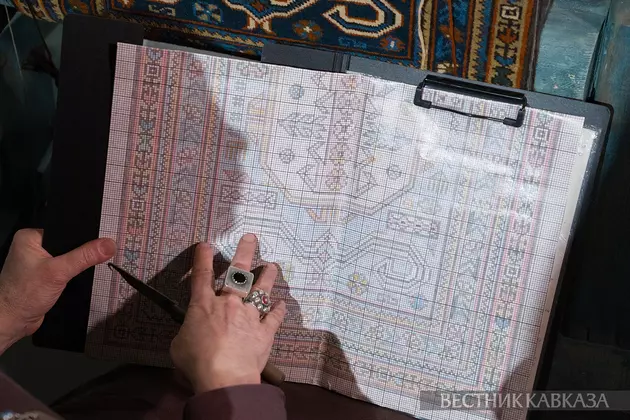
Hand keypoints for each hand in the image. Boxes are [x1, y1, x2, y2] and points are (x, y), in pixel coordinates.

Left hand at [0, 229, 115, 352]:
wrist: (12, 322)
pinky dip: (74, 272)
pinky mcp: (44, 275)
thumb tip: (110, 244)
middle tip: (103, 250)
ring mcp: (38, 261)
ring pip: (67, 256)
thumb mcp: (58, 272)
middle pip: (67, 242)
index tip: (104, 236)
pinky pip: (65, 268)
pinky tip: (84, 274)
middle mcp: (33, 246)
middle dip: (83, 249)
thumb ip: (85, 257)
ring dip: (79, 262)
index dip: (83, 231)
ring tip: (97, 261)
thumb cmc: (24, 294)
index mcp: (30, 237)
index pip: (64, 227)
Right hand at [170, 234, 286, 393]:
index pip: (201, 275)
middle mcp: (229, 304)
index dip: (202, 258)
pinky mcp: (265, 332)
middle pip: (238, 273)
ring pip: (261, 290)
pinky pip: (274, 318)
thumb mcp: (178, 345)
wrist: (225, 377)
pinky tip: (282, 304)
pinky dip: (278, 311)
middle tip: (251, 237)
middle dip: (244, 252)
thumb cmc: (197, 361)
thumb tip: (190, 332)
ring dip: (267, 276)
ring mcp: (250, 316)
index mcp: (204, 305)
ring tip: (272, 265)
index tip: (205, 244)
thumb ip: (186, 332)